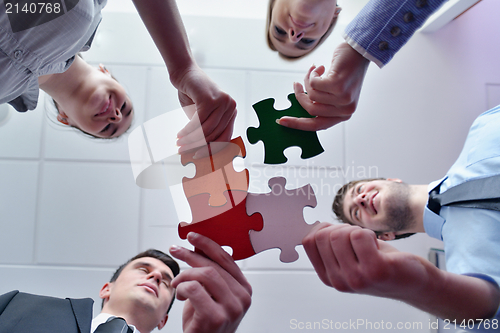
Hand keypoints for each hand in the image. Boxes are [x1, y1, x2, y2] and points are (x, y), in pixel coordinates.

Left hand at [169, 233, 251, 332]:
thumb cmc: (205, 321)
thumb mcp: (211, 293)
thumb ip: (210, 271)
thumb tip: (199, 245)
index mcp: (244, 288)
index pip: (227, 259)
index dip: (208, 244)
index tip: (192, 236)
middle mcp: (243, 297)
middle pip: (213, 266)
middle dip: (190, 255)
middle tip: (175, 250)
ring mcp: (232, 308)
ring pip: (204, 275)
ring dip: (184, 275)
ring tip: (177, 284)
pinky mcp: (216, 317)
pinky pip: (194, 289)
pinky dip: (182, 288)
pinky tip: (181, 295)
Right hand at [174, 65, 236, 150]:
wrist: (184, 73)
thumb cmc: (192, 95)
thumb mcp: (202, 115)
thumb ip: (205, 130)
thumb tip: (201, 152)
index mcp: (231, 112)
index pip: (225, 137)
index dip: (211, 150)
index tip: (197, 156)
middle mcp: (231, 107)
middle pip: (215, 135)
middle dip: (198, 146)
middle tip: (183, 151)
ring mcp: (222, 102)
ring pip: (206, 130)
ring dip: (191, 139)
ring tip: (179, 143)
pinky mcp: (210, 100)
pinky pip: (198, 122)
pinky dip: (187, 131)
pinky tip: (179, 134)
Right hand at [278, 42, 369, 130]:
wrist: (359, 51)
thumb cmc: (346, 71)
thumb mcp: (335, 93)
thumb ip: (322, 103)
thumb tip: (300, 104)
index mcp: (344, 115)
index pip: (317, 126)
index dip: (297, 124)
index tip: (282, 121)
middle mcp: (345, 110)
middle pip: (310, 109)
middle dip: (300, 96)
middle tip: (296, 85)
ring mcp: (343, 99)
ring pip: (311, 95)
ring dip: (309, 81)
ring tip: (315, 71)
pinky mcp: (338, 86)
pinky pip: (314, 84)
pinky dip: (312, 74)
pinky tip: (320, 67)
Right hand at [302, 223, 430, 298]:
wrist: (414, 282)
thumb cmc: (381, 265)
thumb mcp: (348, 260)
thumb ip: (330, 248)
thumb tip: (315, 227)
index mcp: (328, 277)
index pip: (308, 242)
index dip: (324, 229)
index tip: (340, 233)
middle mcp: (339, 281)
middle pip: (323, 235)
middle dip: (341, 228)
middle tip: (358, 238)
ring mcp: (356, 278)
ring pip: (340, 234)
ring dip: (357, 230)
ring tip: (369, 244)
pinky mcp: (375, 270)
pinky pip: (360, 235)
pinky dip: (369, 233)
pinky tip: (378, 246)